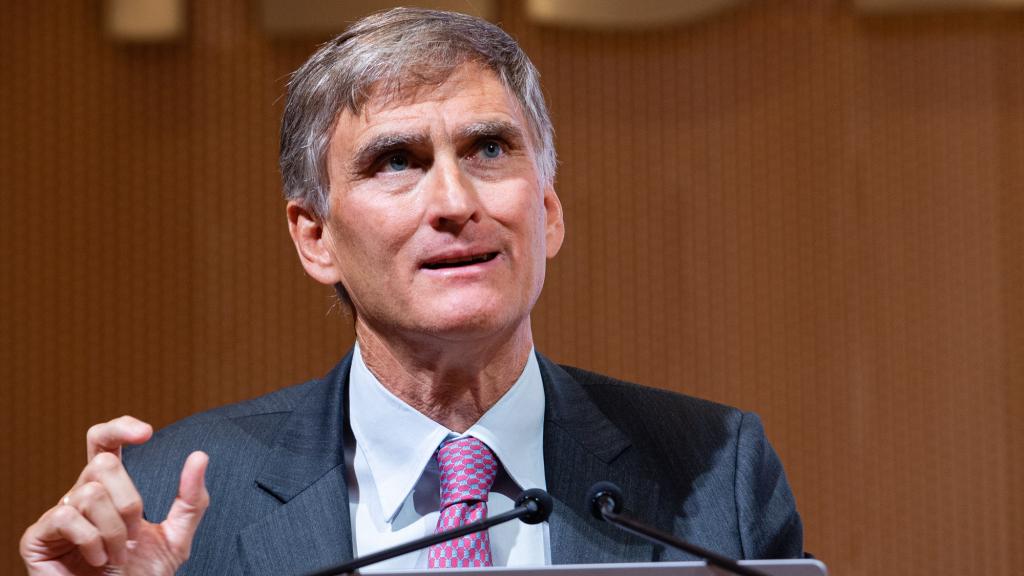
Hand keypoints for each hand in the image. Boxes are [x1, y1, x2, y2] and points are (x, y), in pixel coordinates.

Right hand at [20, 416, 209, 574]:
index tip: (146, 433)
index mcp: (109, 490)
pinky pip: (65, 516)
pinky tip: (97, 559)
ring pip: (90, 492)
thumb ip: (190, 500)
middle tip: (133, 533)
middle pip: (102, 462)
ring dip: (114, 530)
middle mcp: (80, 495)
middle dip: (129, 500)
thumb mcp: (176, 537)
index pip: (104, 442)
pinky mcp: (37, 538)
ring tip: (116, 555)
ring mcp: (58, 515)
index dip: (119, 428)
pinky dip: (91, 540)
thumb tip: (199, 456)